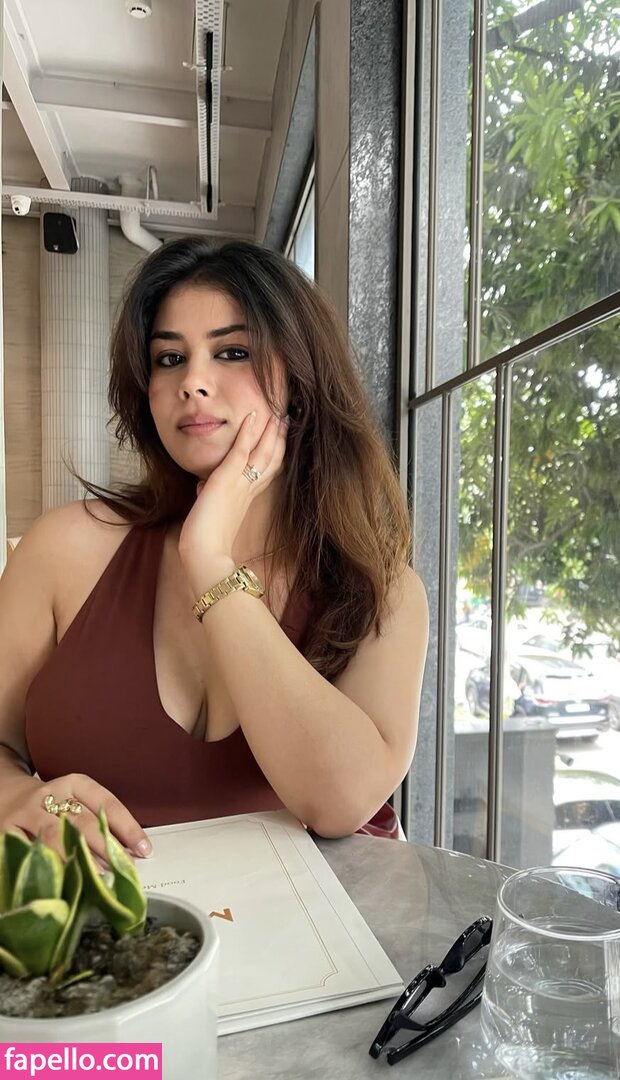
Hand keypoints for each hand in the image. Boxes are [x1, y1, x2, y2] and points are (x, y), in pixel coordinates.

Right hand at [0, 773, 151, 862]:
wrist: (4, 794)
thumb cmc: (49, 805)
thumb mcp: (73, 801)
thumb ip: (97, 820)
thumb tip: (130, 852)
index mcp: (74, 783)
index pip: (106, 803)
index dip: (127, 827)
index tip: (144, 849)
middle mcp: (50, 794)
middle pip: (83, 822)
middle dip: (106, 847)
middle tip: (125, 869)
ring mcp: (27, 813)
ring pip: (56, 836)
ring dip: (78, 858)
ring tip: (98, 877)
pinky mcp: (8, 832)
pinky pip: (30, 851)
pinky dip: (48, 866)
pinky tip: (62, 881)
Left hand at [178, 410, 288, 591]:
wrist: (205, 556)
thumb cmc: (206, 544)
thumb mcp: (210, 514)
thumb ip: (209, 497)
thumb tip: (200, 487)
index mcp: (247, 499)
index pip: (265, 471)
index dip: (274, 453)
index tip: (279, 439)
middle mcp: (248, 490)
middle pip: (271, 459)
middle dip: (280, 439)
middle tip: (287, 420)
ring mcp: (239, 484)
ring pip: (263, 452)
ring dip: (271, 431)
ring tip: (278, 413)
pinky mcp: (226, 479)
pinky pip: (241, 451)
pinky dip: (248, 432)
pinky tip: (254, 416)